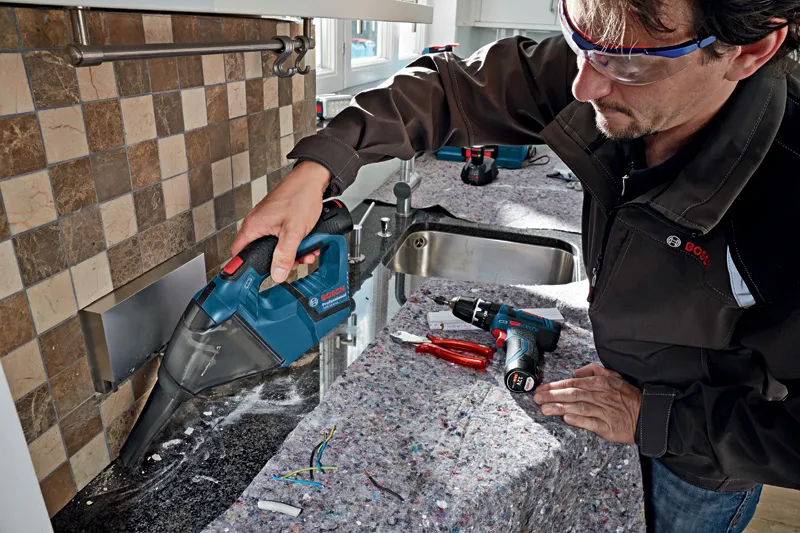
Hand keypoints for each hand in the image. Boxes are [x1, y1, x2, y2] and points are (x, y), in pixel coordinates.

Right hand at [231, 161, 331, 282]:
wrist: (313, 178)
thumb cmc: (300, 196)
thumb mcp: (293, 232)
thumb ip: (284, 255)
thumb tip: (277, 274)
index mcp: (253, 226)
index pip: (238, 253)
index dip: (245, 267)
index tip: (254, 277)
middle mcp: (258, 223)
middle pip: (261, 253)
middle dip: (279, 261)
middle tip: (292, 263)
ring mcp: (269, 221)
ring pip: (276, 246)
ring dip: (292, 253)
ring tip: (306, 252)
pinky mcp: (280, 219)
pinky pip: (284, 238)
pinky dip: (296, 243)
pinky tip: (308, 243)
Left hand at [533, 363, 641, 444]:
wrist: (648, 416)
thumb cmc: (628, 397)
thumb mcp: (614, 376)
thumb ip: (594, 371)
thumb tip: (576, 373)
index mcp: (600, 383)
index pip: (573, 383)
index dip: (555, 386)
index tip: (541, 388)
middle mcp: (601, 396)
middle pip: (572, 394)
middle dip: (552, 396)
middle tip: (537, 398)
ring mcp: (604, 412)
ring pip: (578, 407)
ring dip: (560, 408)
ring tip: (545, 409)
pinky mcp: (608, 427)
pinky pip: (591, 423)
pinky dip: (579, 420)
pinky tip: (567, 419)